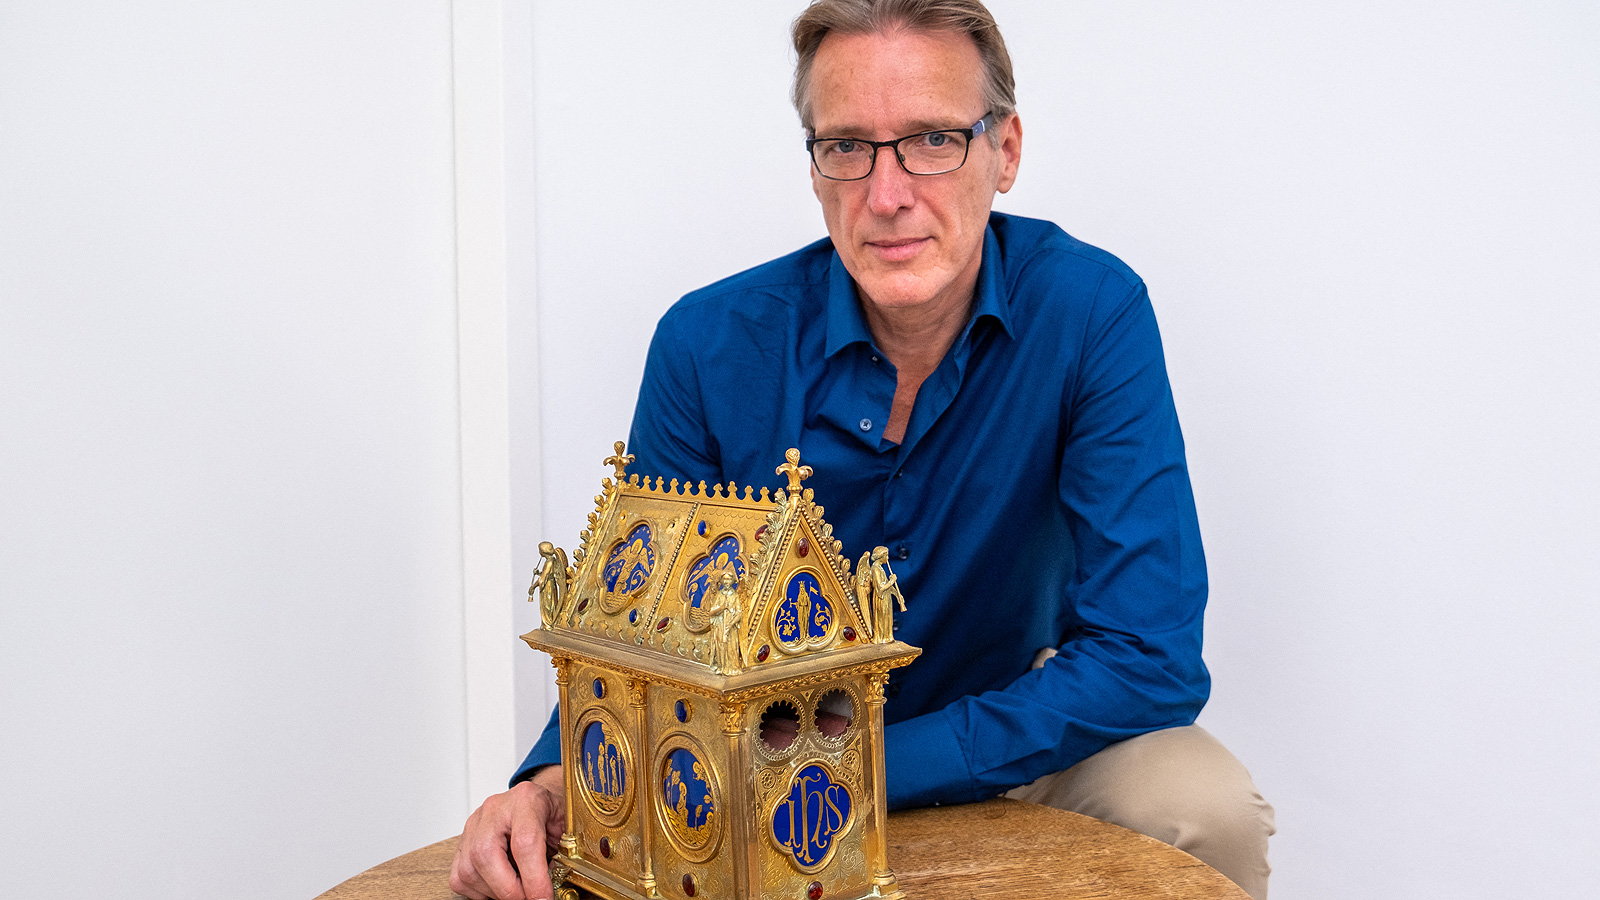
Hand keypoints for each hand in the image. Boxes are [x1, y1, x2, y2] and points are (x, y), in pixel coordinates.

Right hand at [450, 765, 566, 899]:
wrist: (536, 801)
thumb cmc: (550, 814)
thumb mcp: (565, 829)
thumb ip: (559, 857)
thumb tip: (544, 894)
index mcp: (526, 800)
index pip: (524, 842)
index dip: (534, 878)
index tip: (542, 899)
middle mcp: (494, 809)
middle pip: (487, 856)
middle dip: (509, 889)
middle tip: (529, 899)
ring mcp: (474, 825)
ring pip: (469, 870)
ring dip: (495, 891)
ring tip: (517, 890)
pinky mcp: (462, 841)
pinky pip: (460, 877)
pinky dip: (479, 890)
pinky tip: (499, 884)